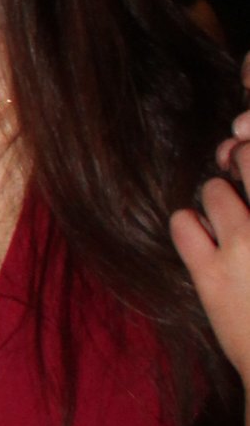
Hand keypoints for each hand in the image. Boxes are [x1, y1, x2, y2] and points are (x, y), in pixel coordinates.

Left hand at [175, 155, 249, 384]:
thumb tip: (240, 150)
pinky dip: (189, 226)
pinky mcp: (212, 275)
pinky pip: (183, 222)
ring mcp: (247, 248)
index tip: (248, 156)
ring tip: (226, 223)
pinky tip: (204, 242)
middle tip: (238, 174)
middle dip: (240, 159)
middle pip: (248, 156)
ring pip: (213, 189)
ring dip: (215, 199)